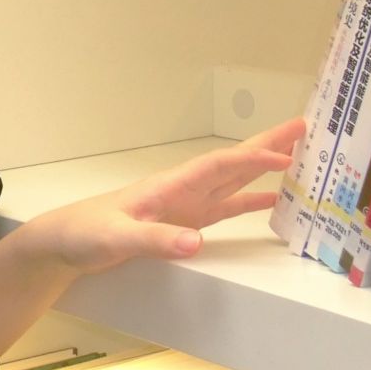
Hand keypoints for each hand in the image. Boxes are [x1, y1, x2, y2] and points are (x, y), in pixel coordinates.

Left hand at [21, 117, 307, 278]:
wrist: (65, 242)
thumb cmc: (85, 233)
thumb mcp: (116, 238)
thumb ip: (154, 240)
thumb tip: (195, 242)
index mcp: (170, 186)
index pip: (219, 166)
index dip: (252, 159)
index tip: (288, 156)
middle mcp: (183, 189)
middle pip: (233, 162)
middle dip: (268, 144)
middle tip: (306, 127)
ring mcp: (186, 205)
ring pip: (234, 180)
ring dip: (266, 167)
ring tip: (301, 156)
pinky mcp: (184, 222)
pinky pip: (226, 207)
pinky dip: (251, 200)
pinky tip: (273, 200)